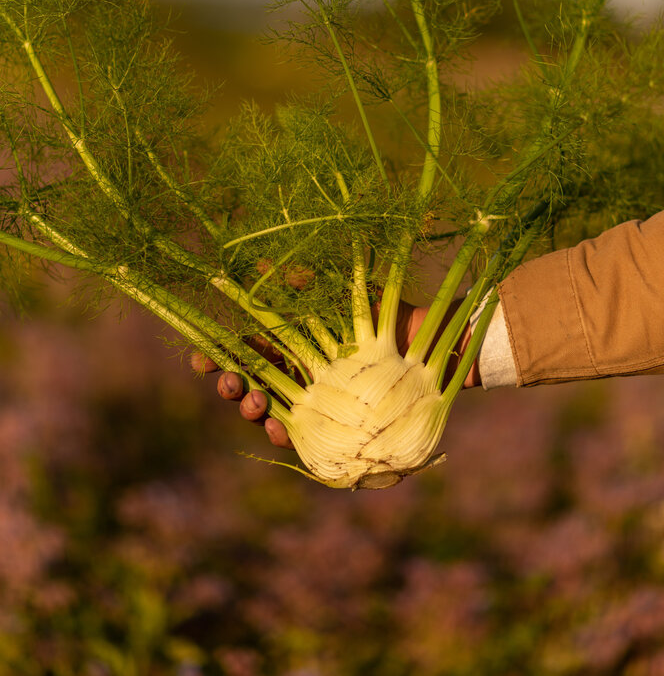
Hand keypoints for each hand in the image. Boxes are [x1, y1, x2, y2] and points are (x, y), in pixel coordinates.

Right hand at [191, 298, 479, 449]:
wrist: (423, 346)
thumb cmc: (381, 317)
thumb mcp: (340, 295)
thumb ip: (302, 283)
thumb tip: (264, 261)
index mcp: (290, 348)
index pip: (244, 355)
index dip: (218, 358)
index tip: (201, 356)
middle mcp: (296, 378)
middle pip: (248, 388)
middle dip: (230, 386)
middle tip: (227, 382)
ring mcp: (312, 405)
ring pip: (267, 415)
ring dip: (253, 411)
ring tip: (255, 403)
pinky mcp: (330, 427)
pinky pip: (299, 439)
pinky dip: (283, 434)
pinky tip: (277, 429)